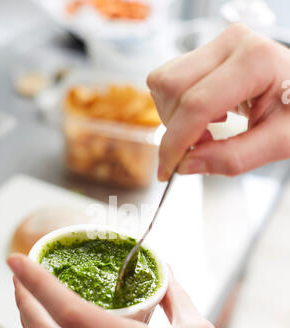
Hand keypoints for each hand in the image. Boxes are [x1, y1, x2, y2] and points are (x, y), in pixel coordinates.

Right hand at [147, 23, 289, 180]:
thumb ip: (234, 158)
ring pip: (165, 83)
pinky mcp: (209, 51)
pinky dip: (178, 107)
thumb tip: (186, 165)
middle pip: (172, 88)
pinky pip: (170, 80)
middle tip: (203, 147)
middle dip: (176, 128)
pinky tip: (207, 115)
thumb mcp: (279, 142)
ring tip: (208, 130)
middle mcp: (232, 43)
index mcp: (255, 61)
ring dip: (175, 118)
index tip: (169, 169)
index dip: (176, 143)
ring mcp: (218, 44)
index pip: (196, 104)